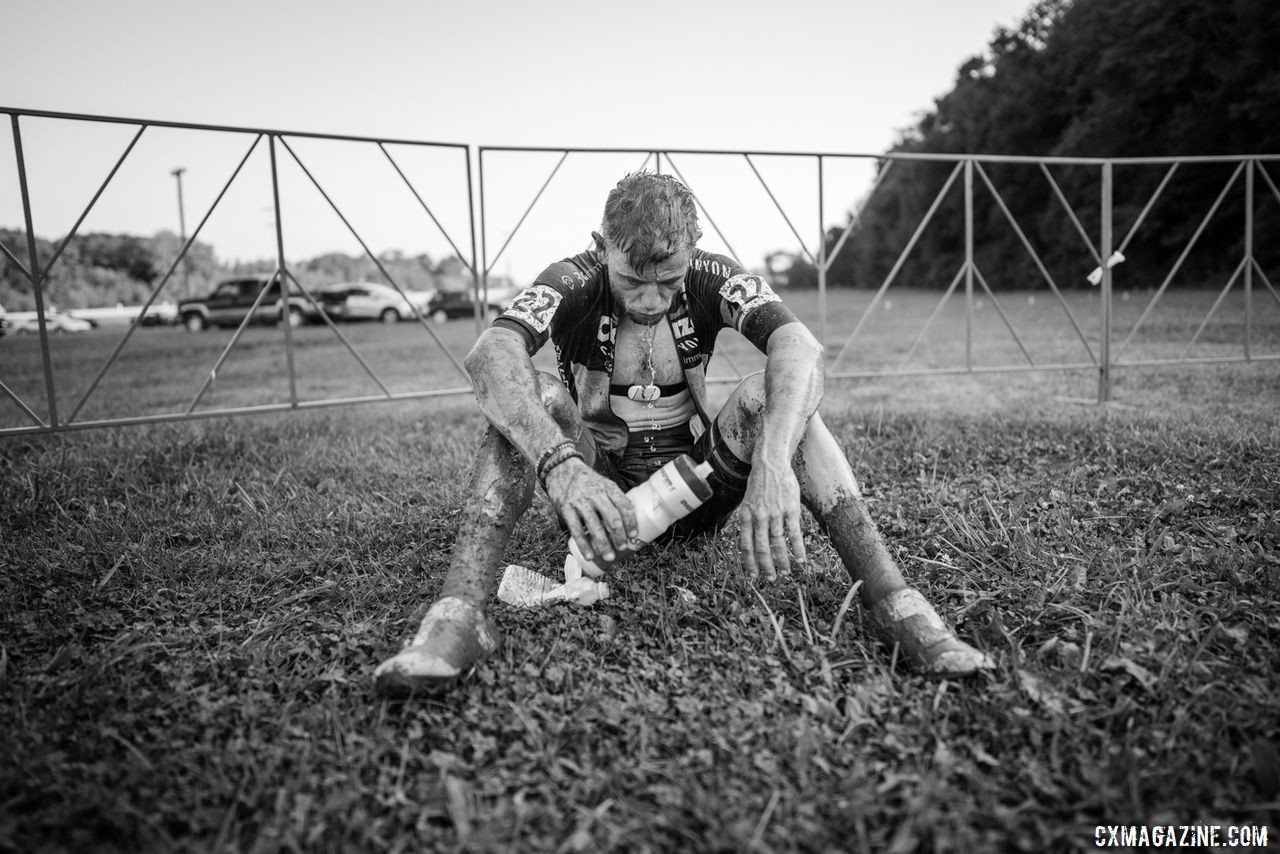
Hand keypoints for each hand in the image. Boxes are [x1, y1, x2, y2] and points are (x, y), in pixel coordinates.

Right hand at [543, 458, 637, 565]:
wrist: (561, 468)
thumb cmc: (587, 481)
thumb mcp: (603, 483)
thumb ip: (614, 498)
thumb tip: (629, 521)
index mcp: (608, 487)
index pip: (624, 505)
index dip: (631, 521)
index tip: (634, 534)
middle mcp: (595, 494)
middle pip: (612, 518)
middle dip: (619, 535)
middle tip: (622, 547)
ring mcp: (580, 502)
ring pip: (594, 526)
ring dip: (603, 544)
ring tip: (609, 557)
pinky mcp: (566, 509)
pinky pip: (576, 530)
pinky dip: (584, 545)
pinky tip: (589, 555)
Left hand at [737, 456, 805, 581]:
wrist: (771, 463)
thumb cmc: (759, 484)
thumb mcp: (747, 502)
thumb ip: (749, 520)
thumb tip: (750, 540)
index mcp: (746, 516)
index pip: (746, 545)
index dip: (749, 563)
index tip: (753, 576)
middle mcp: (759, 517)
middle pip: (762, 548)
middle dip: (766, 567)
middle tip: (771, 579)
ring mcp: (775, 514)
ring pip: (778, 543)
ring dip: (782, 561)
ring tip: (786, 572)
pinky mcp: (790, 510)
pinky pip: (794, 533)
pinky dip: (798, 548)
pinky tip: (801, 558)